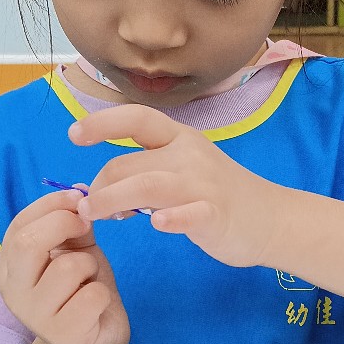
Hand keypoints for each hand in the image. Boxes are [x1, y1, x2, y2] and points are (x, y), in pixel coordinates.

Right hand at [0, 190, 129, 343]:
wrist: (95, 340)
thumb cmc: (81, 288)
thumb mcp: (73, 249)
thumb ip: (72, 222)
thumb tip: (79, 191)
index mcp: (9, 267)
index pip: (20, 225)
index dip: (52, 205)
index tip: (79, 199)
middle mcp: (14, 292)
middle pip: (29, 243)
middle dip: (65, 225)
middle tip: (86, 229)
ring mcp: (37, 317)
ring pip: (68, 268)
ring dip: (90, 265)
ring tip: (89, 279)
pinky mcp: (65, 336)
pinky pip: (92, 296)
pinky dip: (102, 294)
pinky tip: (97, 305)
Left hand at [70, 105, 287, 267]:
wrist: (270, 218)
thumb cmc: (218, 195)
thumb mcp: (182, 170)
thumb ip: (144, 171)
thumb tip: (94, 188)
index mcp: (179, 138)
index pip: (136, 119)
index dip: (102, 123)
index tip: (73, 134)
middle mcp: (189, 155)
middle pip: (128, 163)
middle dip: (99, 186)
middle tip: (89, 210)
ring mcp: (204, 184)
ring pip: (147, 185)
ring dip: (113, 200)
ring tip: (97, 217)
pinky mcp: (216, 214)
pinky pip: (190, 213)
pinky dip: (172, 218)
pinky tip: (157, 224)